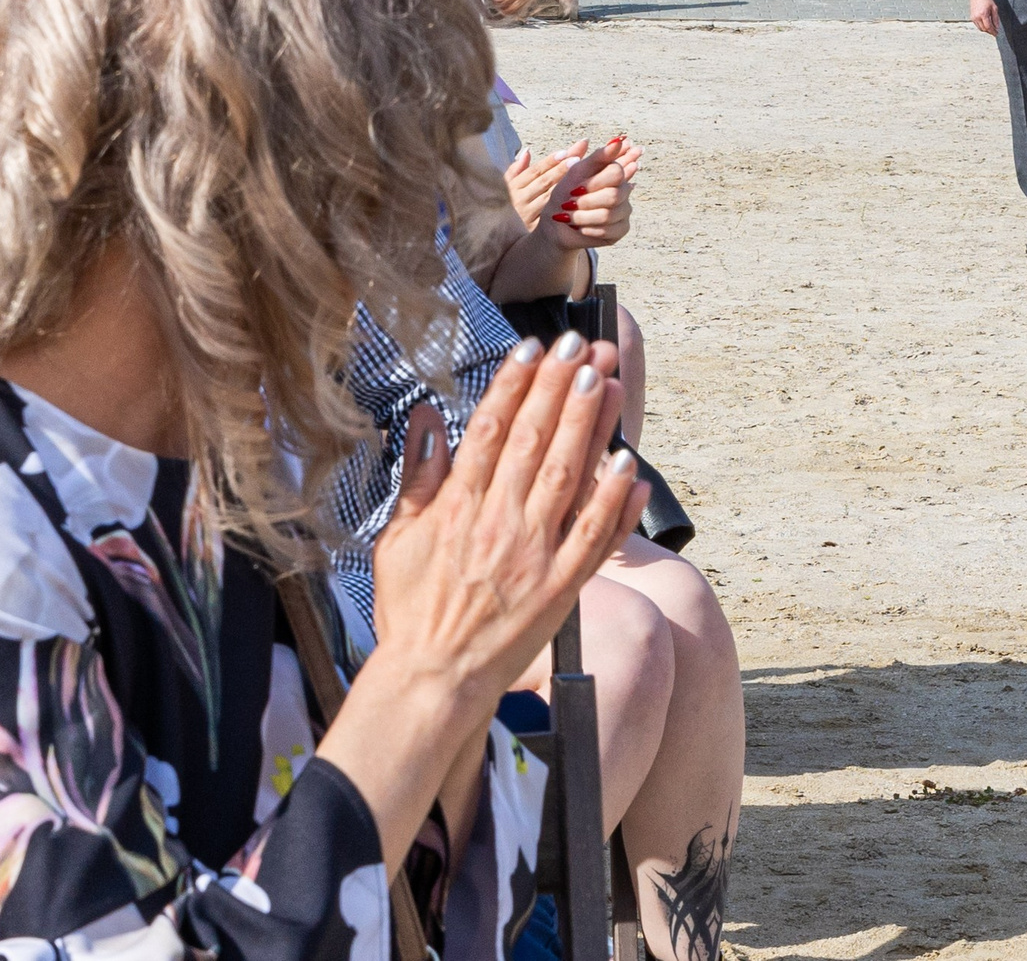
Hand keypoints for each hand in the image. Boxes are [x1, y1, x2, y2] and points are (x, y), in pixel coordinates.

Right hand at [328, 332, 645, 852]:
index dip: (515, 384)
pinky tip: (630, 466)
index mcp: (457, 506)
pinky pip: (595, 538)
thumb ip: (417, 476)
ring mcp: (534, 555)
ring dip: (590, 427)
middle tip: (580, 346)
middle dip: (559, 387)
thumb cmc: (411, 609)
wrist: (432, 679)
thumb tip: (428, 418)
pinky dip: (614, 502)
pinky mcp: (561, 588)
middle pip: (536, 441)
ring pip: (569, 477)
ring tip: (608, 381)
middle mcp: (498, 523)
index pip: (492, 430)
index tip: (533, 346)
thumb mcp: (396, 537)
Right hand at [506, 143, 578, 232]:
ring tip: (583, 176)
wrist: (504, 242)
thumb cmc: (510, 209)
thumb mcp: (507, 189)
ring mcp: (529, 215)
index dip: (550, 161)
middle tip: (578, 158)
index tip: (565, 152)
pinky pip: (555, 216)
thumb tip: (527, 151)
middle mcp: (521, 201)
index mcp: (514, 188)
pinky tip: (580, 200)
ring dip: (567, 186)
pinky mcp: (537, 229)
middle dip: (562, 169)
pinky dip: (568, 207)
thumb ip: (516, 170)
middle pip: (544, 182)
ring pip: (551, 198)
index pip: (534, 171)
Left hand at [541, 136, 639, 249]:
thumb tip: (619, 139)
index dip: (594, 183)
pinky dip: (588, 229)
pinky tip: (579, 228)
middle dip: (585, 202)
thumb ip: (598, 156)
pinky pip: (608, 231)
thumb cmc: (564, 194)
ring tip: (570, 217)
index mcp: (614, 174)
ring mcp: (624, 211)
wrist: (555, 222)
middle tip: (569, 205)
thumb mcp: (576, 171)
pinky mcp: (620, 230)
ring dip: (582, 217)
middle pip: (613, 196)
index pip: (616, 173)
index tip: (574, 189)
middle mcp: (623, 191)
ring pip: (608, 215)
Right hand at [968, 0, 998, 35]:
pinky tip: (986, 23)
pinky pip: (977, 25)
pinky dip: (982, 26)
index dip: (993, 31)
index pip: (988, 27)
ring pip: (980, 28)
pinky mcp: (972, 17)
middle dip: (990, 31)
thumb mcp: (994, 8)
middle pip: (984, 29)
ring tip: (991, 27)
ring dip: (986, 29)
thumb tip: (997, 27)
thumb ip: (996, 18)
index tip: (997, 33)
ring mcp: (973, 18)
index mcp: (983, 14)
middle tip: (995, 31)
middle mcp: (977, 17)